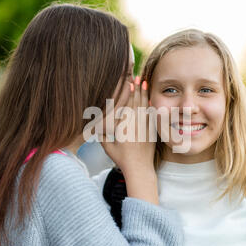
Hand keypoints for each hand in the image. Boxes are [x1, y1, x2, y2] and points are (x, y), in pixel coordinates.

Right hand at [101, 76, 158, 204]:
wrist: (139, 169)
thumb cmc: (121, 159)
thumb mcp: (107, 147)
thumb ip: (101, 134)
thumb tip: (93, 125)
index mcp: (123, 127)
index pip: (125, 105)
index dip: (127, 93)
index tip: (128, 83)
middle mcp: (135, 125)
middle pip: (136, 102)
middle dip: (137, 89)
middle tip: (137, 77)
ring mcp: (145, 127)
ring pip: (145, 107)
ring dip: (144, 94)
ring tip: (144, 82)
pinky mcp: (152, 130)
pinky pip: (151, 114)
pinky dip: (150, 105)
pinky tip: (150, 97)